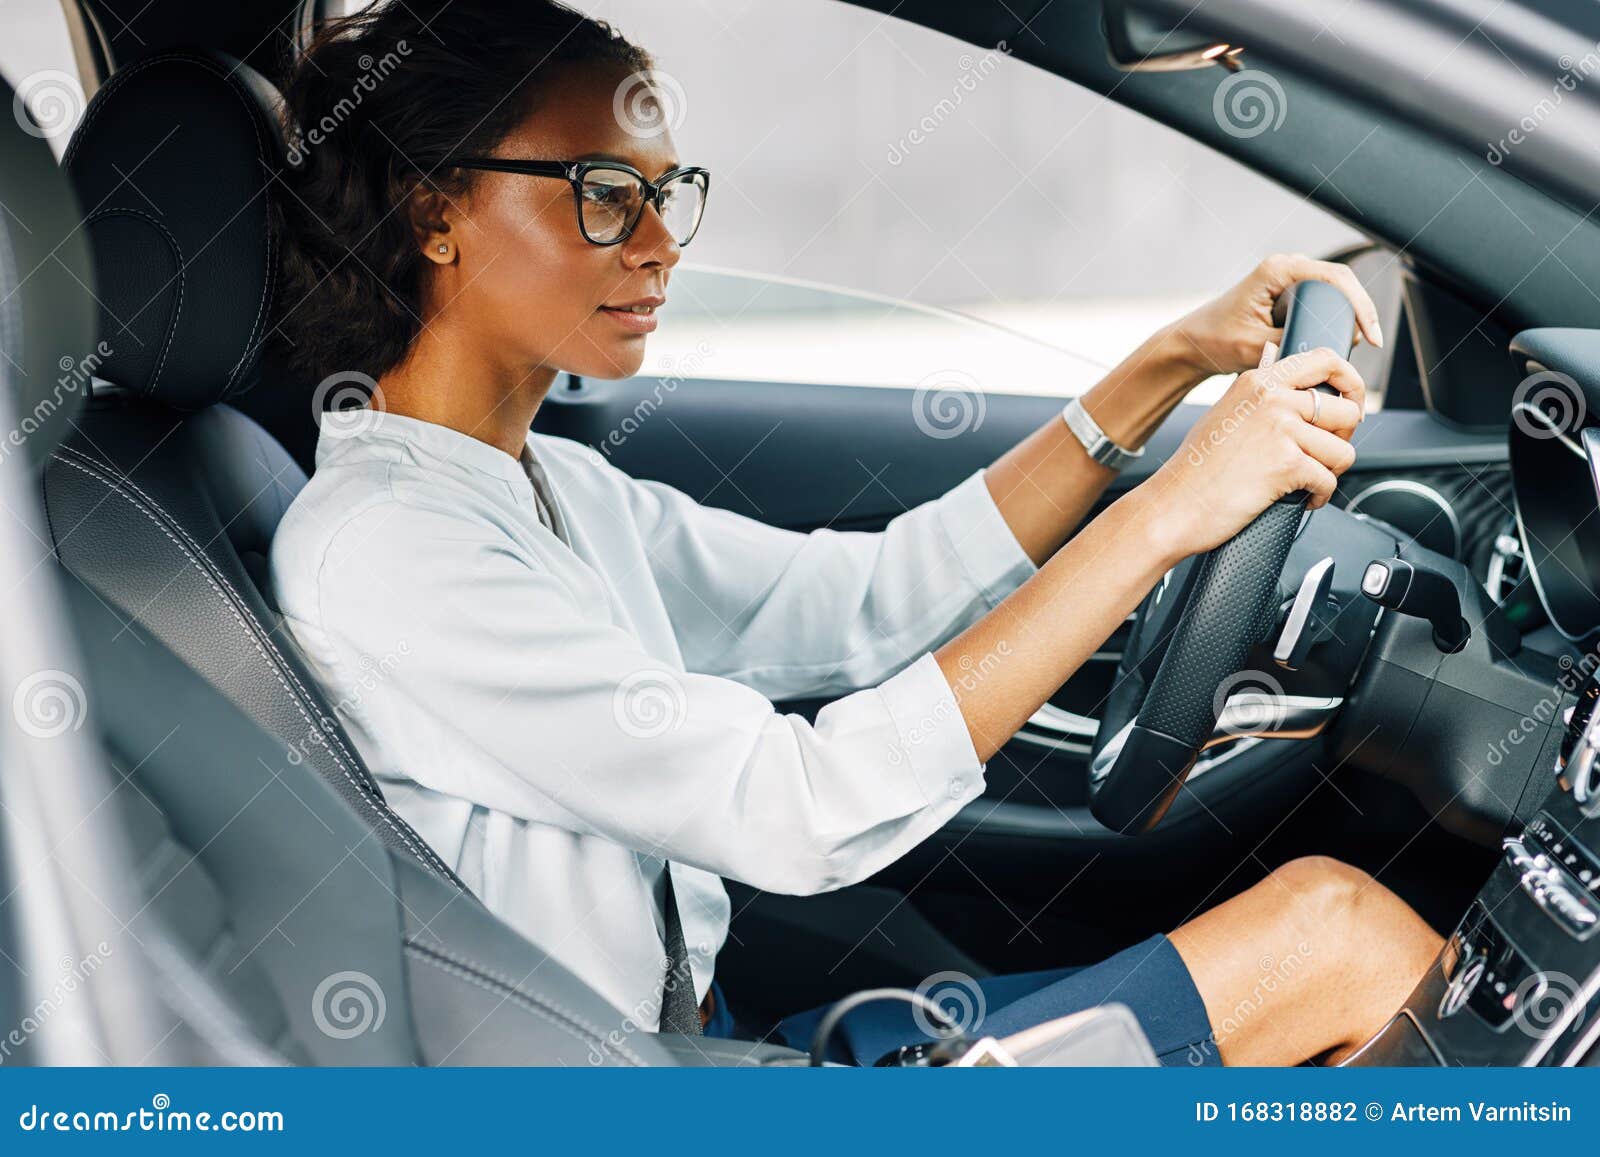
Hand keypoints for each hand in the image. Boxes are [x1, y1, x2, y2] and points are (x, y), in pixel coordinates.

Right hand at [1144, 347, 1365, 559]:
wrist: (1173, 506)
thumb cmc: (1196, 469)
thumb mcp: (1226, 415)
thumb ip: (1263, 399)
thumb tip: (1302, 392)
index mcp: (1258, 381)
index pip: (1325, 360)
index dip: (1350, 381)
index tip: (1350, 402)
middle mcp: (1272, 399)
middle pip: (1346, 409)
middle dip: (1343, 438)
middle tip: (1324, 456)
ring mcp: (1280, 429)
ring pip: (1343, 449)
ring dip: (1330, 472)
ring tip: (1307, 482)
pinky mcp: (1287, 464)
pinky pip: (1329, 480)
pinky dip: (1318, 497)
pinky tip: (1299, 500)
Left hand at [1169, 254, 1383, 377]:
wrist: (1194, 342)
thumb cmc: (1216, 341)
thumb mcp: (1256, 345)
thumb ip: (1294, 340)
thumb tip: (1333, 344)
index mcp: (1277, 270)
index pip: (1335, 278)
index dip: (1360, 305)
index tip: (1370, 336)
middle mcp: (1285, 266)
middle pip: (1340, 282)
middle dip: (1357, 312)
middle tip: (1363, 345)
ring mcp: (1288, 276)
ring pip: (1333, 292)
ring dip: (1345, 316)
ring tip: (1347, 346)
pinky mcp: (1288, 290)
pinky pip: (1321, 300)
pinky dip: (1332, 318)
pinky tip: (1336, 341)